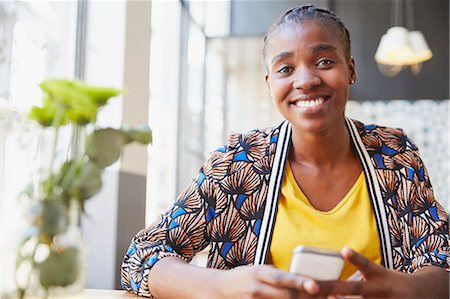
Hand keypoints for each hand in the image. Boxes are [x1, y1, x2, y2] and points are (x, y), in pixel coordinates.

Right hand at [216, 264, 320, 298]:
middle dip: (306, 297)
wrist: (218, 290)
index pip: (283, 277)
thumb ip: (278, 276)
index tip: (315, 285)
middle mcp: (257, 288)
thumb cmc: (243, 278)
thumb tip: (304, 280)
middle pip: (287, 296)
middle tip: (325, 297)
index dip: (300, 282)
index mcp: (260, 273)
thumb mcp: (258, 270)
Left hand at [311, 246, 446, 298]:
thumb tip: (325, 282)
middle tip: (311, 286)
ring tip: (319, 298)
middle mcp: (379, 290)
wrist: (421, 296)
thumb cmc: (389, 283)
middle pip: (352, 289)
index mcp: (378, 275)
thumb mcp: (376, 275)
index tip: (344, 249)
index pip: (366, 264)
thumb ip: (354, 276)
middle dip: (329, 287)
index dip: (355, 258)